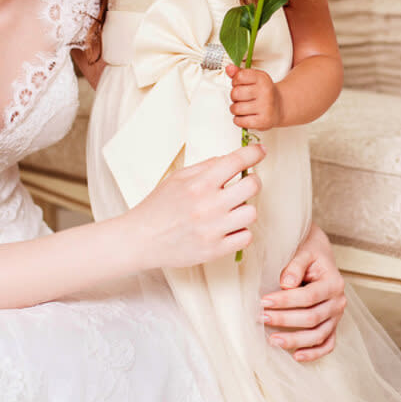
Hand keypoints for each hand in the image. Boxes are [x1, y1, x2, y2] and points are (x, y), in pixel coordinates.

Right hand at [124, 144, 264, 269]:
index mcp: (199, 184)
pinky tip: (228, 228)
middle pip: (252, 186)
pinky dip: (241, 231)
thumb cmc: (158, 207)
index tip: (260, 151)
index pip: (236, 161)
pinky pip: (246, 237)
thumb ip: (205, 167)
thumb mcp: (177, 178)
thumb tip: (230, 159)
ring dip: (245, 208)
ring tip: (232, 209)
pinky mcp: (215, 250)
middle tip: (244, 184)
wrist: (140, 240)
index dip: (253, 153)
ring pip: (252, 212)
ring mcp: (213, 229)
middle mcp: (209, 205)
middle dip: (252, 181)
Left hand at [226, 65, 283, 131]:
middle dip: (234, 97)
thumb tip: (229, 68)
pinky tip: (246, 116)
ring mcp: (265, 107)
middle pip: (235, 93)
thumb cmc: (264, 92)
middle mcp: (265, 91)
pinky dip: (239, 120)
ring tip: (244, 108)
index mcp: (262, 78)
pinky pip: (239, 121)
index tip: (240, 84)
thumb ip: (239, 73)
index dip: (235, 82)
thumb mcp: (254, 79)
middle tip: (242, 98)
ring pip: (235, 108)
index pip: (239, 76)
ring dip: (236, 109)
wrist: (280, 107)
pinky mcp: (263, 121)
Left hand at [260, 224, 347, 361]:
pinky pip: (328, 343)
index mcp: (334, 282)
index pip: (308, 296)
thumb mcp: (303, 251)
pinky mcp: (332, 324)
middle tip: (261, 317)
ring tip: (272, 340)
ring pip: (318, 334)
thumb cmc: (309, 251)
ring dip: (295, 340)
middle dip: (284, 319)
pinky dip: (314, 353)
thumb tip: (286, 284)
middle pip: (312, 318)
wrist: (319, 253)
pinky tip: (296, 356)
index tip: (263, 301)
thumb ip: (295, 265)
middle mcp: (338, 301)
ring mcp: (336, 315)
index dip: (285, 301)